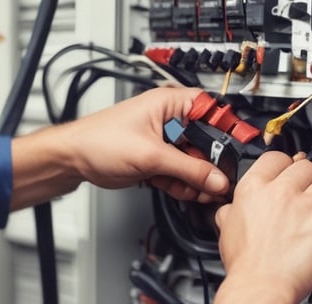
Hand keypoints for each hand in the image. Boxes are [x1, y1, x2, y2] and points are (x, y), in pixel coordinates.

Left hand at [62, 87, 229, 201]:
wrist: (74, 160)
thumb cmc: (99, 141)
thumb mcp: (152, 155)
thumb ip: (189, 169)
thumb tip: (216, 178)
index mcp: (171, 103)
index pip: (212, 112)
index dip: (227, 131)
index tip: (237, 152)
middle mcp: (170, 120)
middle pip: (206, 142)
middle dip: (210, 165)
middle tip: (217, 182)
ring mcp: (165, 143)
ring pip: (194, 162)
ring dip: (197, 179)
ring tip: (199, 191)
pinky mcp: (157, 161)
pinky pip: (181, 174)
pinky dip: (183, 185)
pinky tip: (183, 191)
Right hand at [214, 151, 311, 303]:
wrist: (259, 289)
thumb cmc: (245, 265)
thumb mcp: (226, 229)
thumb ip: (231, 210)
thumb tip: (231, 209)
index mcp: (253, 188)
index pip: (276, 157)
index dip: (285, 166)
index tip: (288, 174)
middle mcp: (279, 191)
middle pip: (305, 166)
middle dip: (307, 180)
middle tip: (305, 195)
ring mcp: (305, 205)